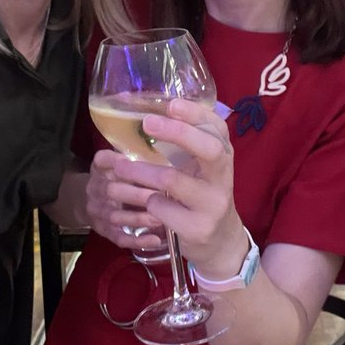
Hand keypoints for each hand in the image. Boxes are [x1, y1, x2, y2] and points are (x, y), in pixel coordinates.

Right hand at [85, 150, 163, 249]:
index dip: (117, 162)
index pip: (102, 160)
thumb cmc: (120, 178)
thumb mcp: (124, 165)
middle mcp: (95, 188)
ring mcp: (97, 210)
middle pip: (112, 191)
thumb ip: (138, 163)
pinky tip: (155, 240)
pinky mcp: (103, 230)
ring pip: (116, 217)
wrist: (94, 200)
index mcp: (100, 167)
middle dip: (137, 195)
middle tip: (162, 197)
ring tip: (161, 219)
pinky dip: (137, 240)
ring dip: (139, 218)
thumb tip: (167, 168)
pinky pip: (119, 237)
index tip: (135, 165)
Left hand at [110, 99, 246, 277]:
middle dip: (177, 133)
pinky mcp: (199, 228)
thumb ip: (188, 144)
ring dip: (141, 172)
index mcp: (224, 155)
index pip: (217, 127)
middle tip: (147, 123)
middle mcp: (223, 176)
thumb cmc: (202, 193)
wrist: (220, 240)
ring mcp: (214, 203)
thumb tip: (150, 112)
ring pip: (173, 180)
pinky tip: (148, 203)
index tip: (171, 104)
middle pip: (208, 149)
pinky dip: (149, 203)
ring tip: (120, 169)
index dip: (195, 114)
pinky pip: (162, 208)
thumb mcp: (203, 167)